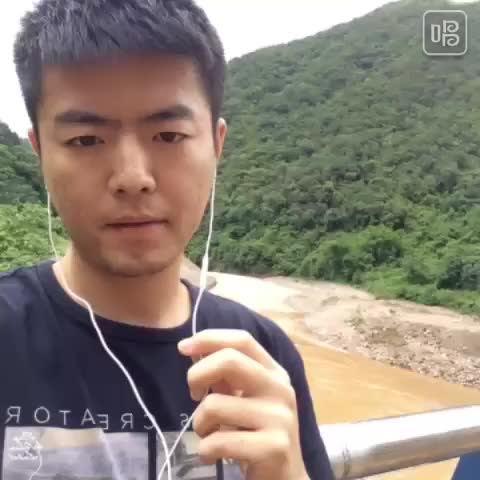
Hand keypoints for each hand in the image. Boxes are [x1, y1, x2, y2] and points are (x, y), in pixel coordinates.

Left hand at [177, 329, 308, 479]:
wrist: (285, 478)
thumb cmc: (258, 433)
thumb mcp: (245, 398)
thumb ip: (226, 375)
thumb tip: (194, 350)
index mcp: (273, 372)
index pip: (242, 340)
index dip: (209, 338)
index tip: (183, 347)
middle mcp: (280, 388)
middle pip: (229, 360)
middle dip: (197, 374)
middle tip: (194, 395)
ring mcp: (279, 417)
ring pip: (214, 405)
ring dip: (200, 424)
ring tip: (209, 435)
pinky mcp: (274, 447)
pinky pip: (218, 441)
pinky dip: (205, 450)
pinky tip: (214, 455)